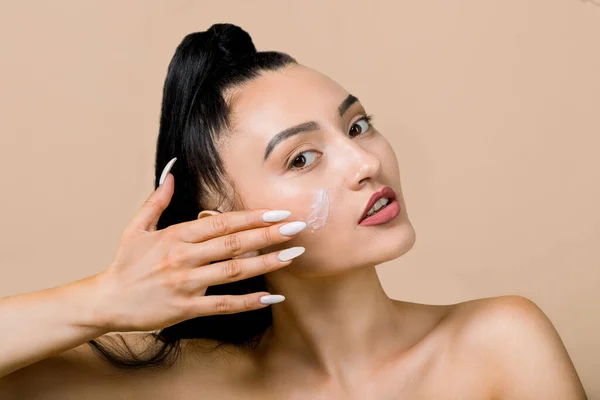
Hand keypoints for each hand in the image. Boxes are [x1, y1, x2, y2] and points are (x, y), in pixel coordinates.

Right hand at [90, 159, 305, 332]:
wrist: (105, 301)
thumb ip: (157, 200)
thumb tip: (172, 172)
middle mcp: (183, 258)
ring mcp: (186, 284)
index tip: (277, 212)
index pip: (221, 223)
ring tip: (292, 256)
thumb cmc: (124, 264)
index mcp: (175, 236)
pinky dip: (249, 301)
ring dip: (266, 263)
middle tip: (297, 228)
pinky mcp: (186, 308)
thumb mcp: (136, 227)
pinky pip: (223, 305)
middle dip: (268, 235)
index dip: (251, 217)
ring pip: (233, 272)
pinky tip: (271, 296)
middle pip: (234, 244)